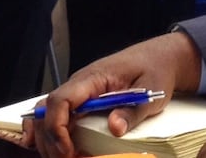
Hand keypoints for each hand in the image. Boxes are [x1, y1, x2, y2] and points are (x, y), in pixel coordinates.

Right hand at [25, 32, 202, 157]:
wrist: (158, 57)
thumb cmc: (154, 68)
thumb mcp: (151, 89)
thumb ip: (133, 110)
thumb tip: (115, 128)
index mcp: (93, 77)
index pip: (61, 100)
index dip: (57, 127)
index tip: (67, 150)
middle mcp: (79, 84)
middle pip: (47, 111)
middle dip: (51, 140)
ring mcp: (79, 93)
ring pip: (48, 115)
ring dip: (51, 140)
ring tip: (69, 157)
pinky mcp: (83, 101)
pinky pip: (58, 116)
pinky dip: (53, 133)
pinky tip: (60, 148)